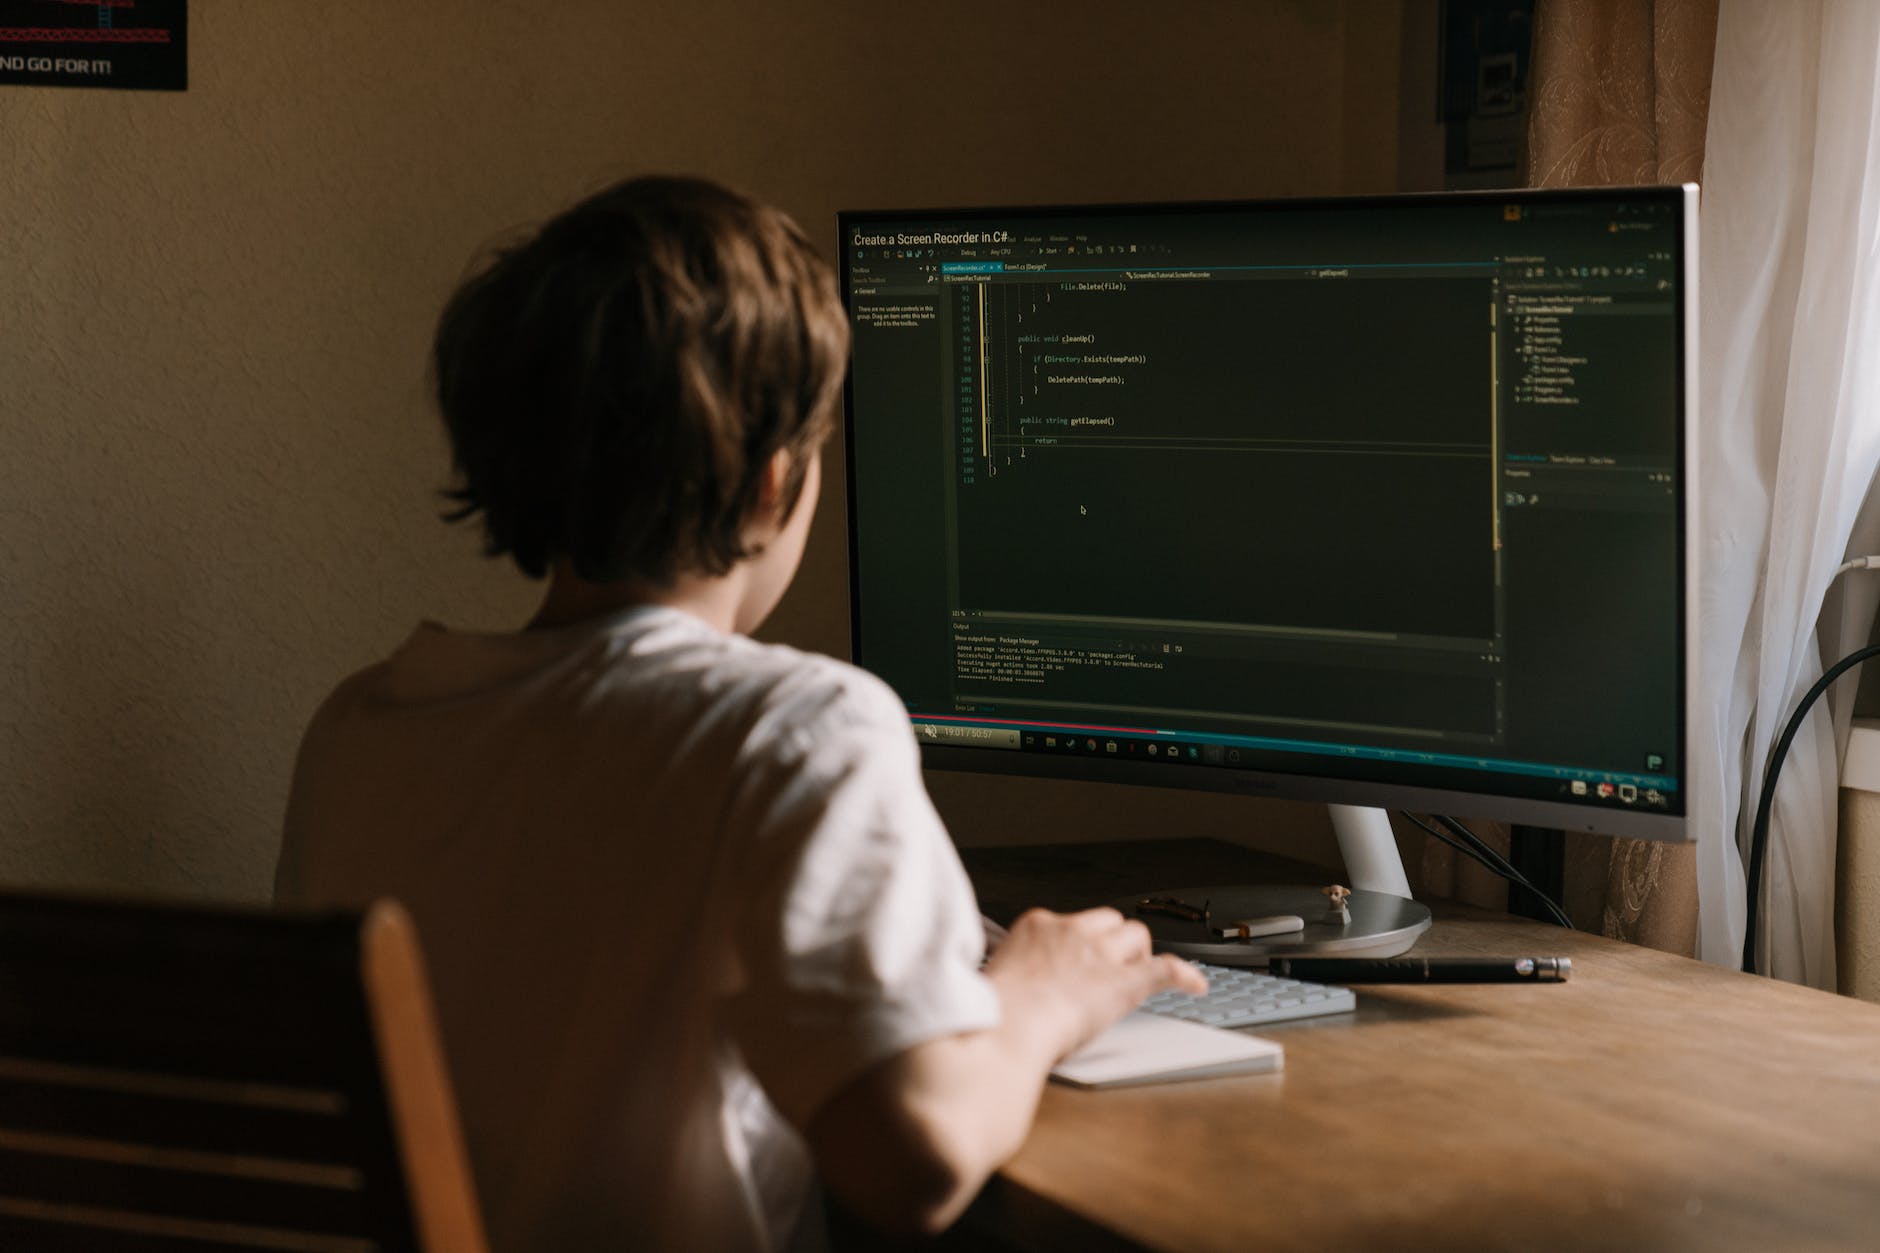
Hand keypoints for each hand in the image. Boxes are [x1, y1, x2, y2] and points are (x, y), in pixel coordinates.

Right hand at [981, 907, 1207, 1060]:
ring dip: (1138, 954)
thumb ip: (1013, 971)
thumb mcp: (994, 976)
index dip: (1078, 943)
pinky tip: (1195, 984)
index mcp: (1037, 926)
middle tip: (1108, 968)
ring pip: (1136, 934)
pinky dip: (1184, 975)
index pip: (1068, 921)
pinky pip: (1166, 969)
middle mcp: (1072, 931)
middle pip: (1108, 919)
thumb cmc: (992, 1013)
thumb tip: (1013, 987)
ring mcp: (1100, 954)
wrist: (1004, 1028)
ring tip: (1135, 974)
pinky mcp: (1125, 982)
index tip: (1075, 962)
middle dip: (1113, 941)